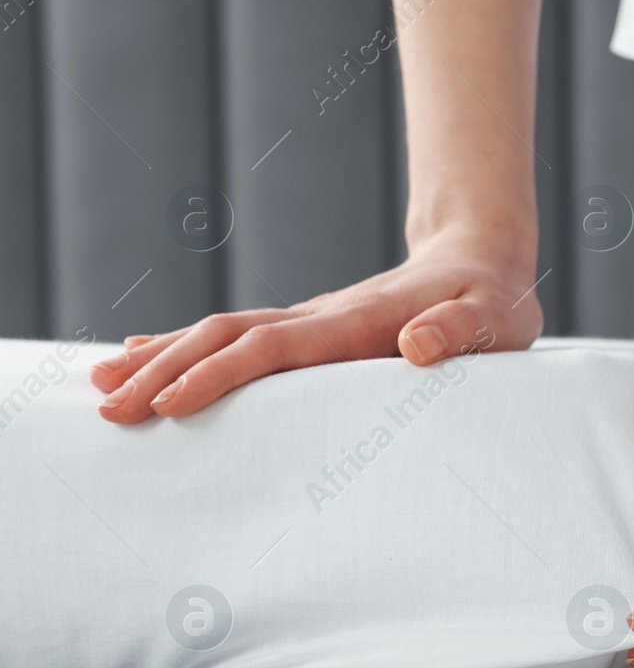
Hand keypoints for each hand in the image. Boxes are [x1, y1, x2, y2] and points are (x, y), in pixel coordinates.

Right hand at [90, 227, 541, 422]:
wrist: (482, 259)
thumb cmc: (494, 301)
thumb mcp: (496, 319)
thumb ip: (462, 330)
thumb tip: (420, 346)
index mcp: (358, 322)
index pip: (274, 347)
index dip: (221, 374)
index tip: (170, 402)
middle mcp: (323, 316)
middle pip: (227, 337)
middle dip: (165, 370)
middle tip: (109, 408)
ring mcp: (312, 320)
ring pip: (221, 334)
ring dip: (161, 358)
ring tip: (102, 387)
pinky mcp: (312, 329)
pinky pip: (238, 338)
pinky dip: (186, 349)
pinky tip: (146, 360)